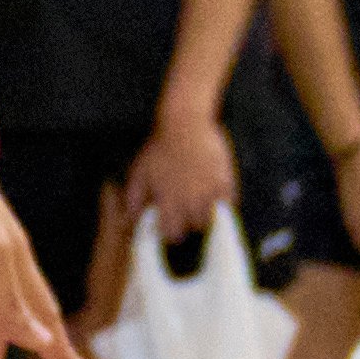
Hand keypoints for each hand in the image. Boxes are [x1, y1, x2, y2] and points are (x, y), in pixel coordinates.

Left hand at [136, 105, 236, 241]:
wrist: (185, 124)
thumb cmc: (158, 149)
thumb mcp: (139, 173)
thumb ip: (134, 199)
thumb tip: (130, 220)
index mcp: (167, 201)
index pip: (172, 234)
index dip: (170, 232)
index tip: (170, 225)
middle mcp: (189, 200)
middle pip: (193, 228)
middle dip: (188, 223)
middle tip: (185, 213)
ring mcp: (209, 191)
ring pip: (211, 218)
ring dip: (205, 215)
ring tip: (199, 205)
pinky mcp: (225, 180)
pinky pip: (228, 203)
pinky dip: (222, 202)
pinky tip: (213, 194)